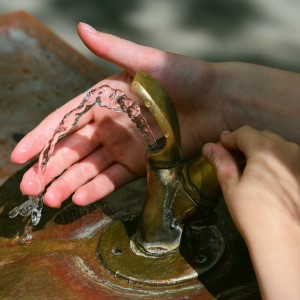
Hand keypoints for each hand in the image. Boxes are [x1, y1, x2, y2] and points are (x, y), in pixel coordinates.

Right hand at [11, 23, 220, 207]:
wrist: (217, 101)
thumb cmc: (185, 77)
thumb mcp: (147, 61)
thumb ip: (114, 49)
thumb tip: (81, 26)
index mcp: (104, 100)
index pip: (64, 120)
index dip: (41, 138)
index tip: (19, 156)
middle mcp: (110, 125)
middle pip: (72, 149)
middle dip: (49, 168)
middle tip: (29, 187)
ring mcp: (124, 146)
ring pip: (90, 168)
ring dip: (69, 183)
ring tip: (51, 199)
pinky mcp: (141, 163)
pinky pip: (114, 177)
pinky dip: (97, 188)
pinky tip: (80, 198)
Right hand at [203, 126, 299, 298]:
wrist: (287, 244)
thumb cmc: (254, 215)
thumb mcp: (232, 187)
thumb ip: (221, 162)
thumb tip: (208, 146)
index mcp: (267, 151)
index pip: (245, 133)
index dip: (230, 138)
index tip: (221, 144)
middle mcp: (289, 150)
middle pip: (262, 137)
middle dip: (246, 143)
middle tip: (233, 156)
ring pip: (278, 147)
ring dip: (262, 151)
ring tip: (250, 167)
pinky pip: (289, 158)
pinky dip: (276, 161)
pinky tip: (269, 177)